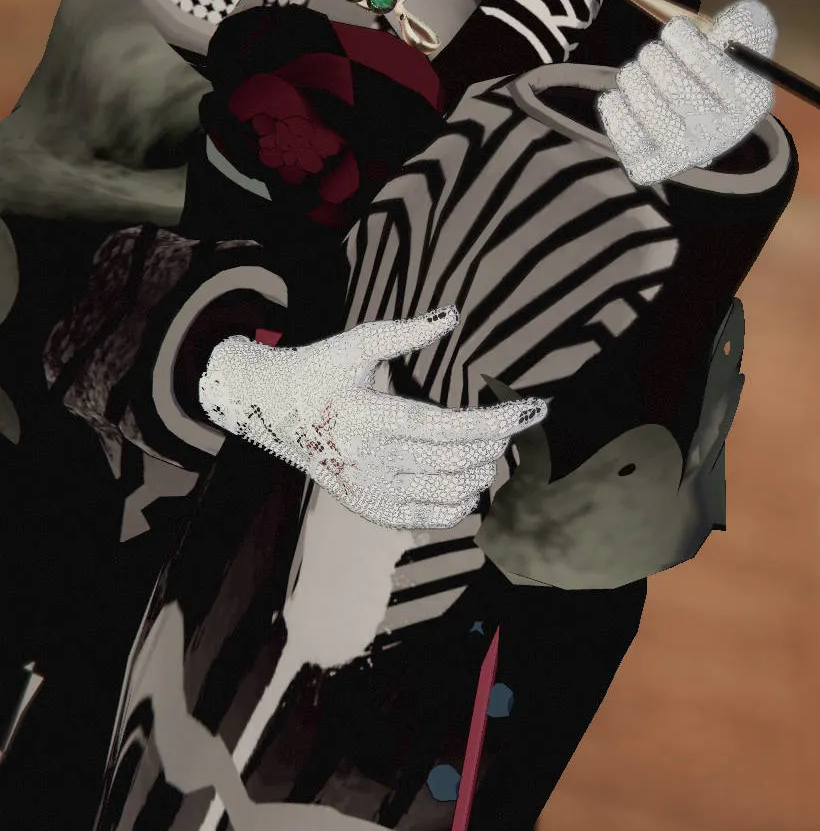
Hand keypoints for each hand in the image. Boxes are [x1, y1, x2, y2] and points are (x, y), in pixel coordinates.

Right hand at [198, 306, 547, 527]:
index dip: (493, 421)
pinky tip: (471, 476)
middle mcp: (369, 463)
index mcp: (366, 419)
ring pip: (451, 492)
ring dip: (484, 468)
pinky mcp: (374, 510)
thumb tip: (452, 314)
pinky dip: (464, 500)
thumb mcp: (354, 344)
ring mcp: (371, 492)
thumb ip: (403, 332)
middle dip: (496, 440)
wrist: (272, 415)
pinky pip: (435, 517)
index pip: (443, 427)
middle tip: (513, 420)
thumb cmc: (319, 371)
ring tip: (490, 444)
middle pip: (455, 461)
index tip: (536, 408)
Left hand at [597, 0, 776, 185]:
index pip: (708, 62)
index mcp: (750, 100)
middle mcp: (723, 134)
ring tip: (638, 73)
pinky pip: (624, 134)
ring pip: (646, 105)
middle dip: (654, 55)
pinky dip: (615, 107)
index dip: (681, 37)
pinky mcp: (652, 166)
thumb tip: (737, 21)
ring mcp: (687, 154)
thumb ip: (746, 24)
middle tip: (654, 54)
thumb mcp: (741, 41)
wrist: (701, 118)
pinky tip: (622, 97)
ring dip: (632, 77)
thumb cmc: (715, 69)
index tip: (675, 30)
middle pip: (673, 85)